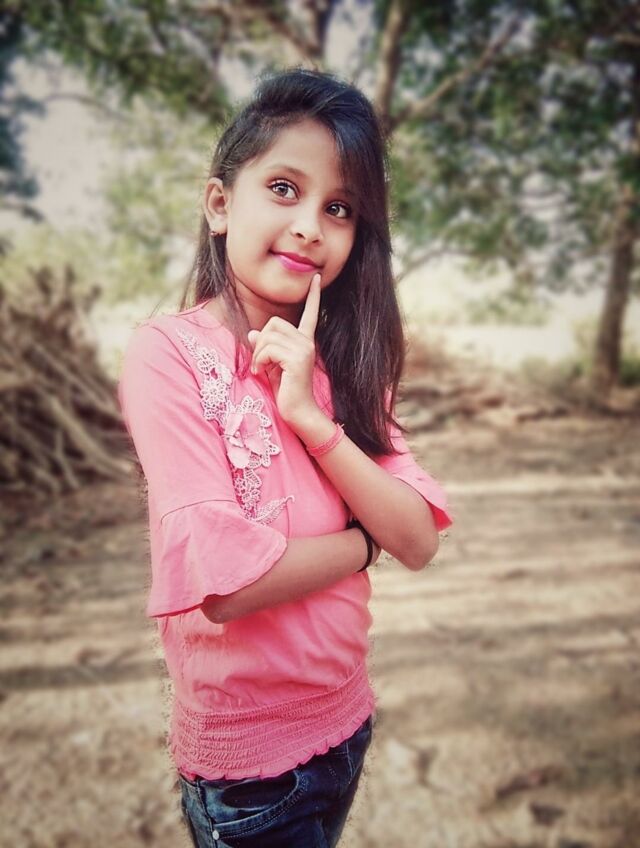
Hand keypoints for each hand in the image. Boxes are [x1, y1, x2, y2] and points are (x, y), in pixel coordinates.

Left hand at [247, 273, 321, 424]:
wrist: (298, 412)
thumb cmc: (286, 391)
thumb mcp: (271, 365)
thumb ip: (264, 348)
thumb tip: (252, 333)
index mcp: (304, 341)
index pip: (310, 314)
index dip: (314, 296)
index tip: (317, 278)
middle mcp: (307, 342)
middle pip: (275, 323)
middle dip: (260, 341)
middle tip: (259, 362)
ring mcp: (304, 349)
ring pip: (268, 336)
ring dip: (257, 354)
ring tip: (260, 369)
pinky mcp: (297, 359)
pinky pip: (268, 348)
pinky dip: (259, 360)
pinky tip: (262, 372)